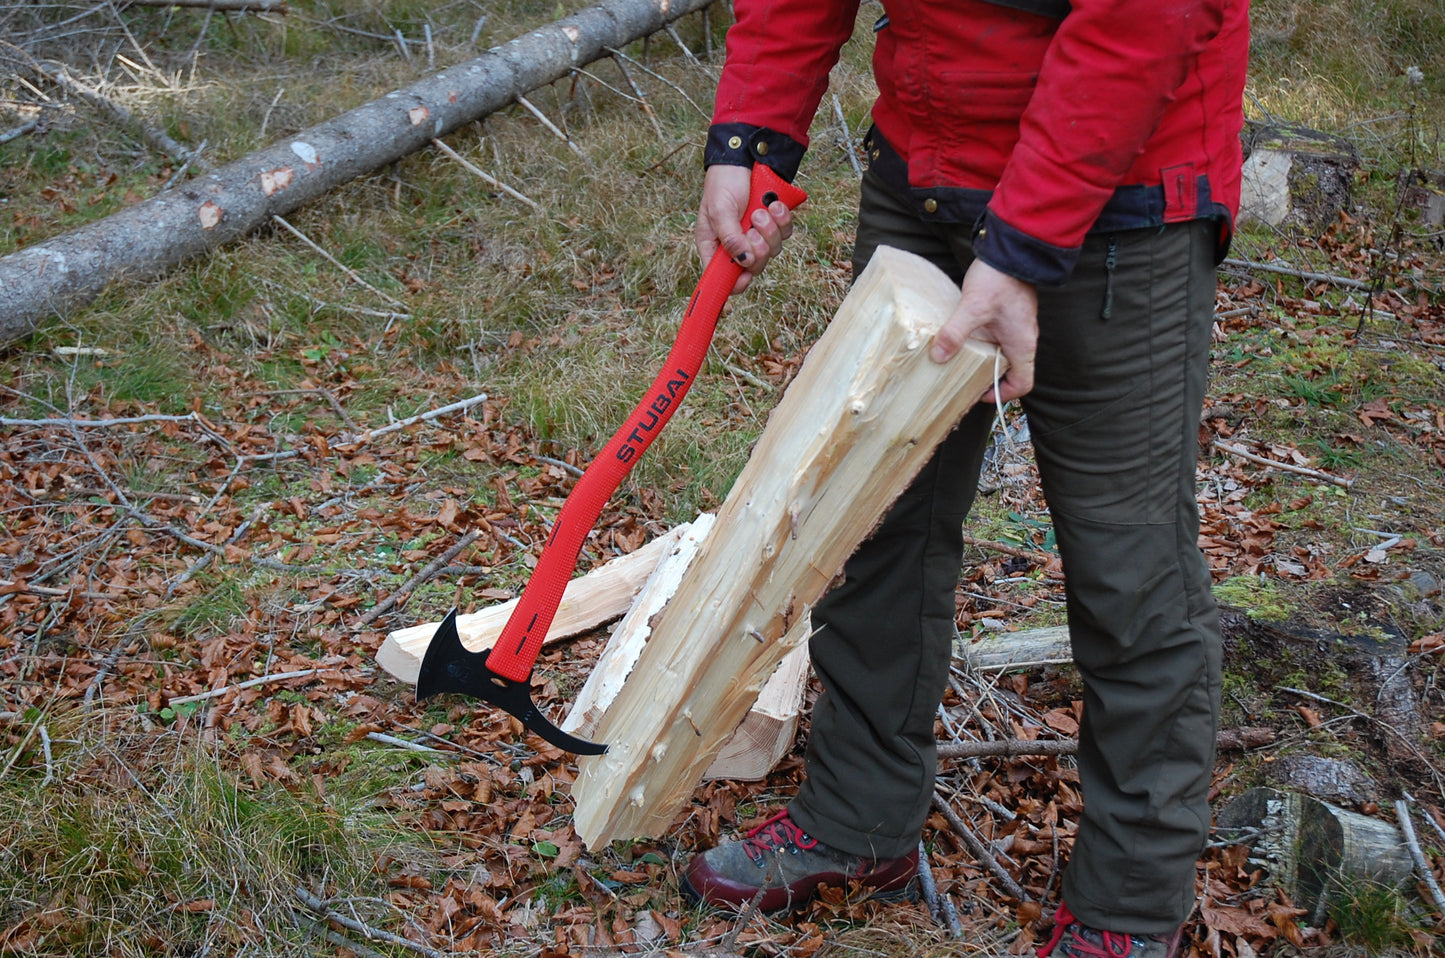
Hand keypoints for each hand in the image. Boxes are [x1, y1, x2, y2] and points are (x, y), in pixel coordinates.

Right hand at [695, 164, 793, 295]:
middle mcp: (737, 245)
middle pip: (754, 267)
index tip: (745, 277)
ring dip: (770, 229)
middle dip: (759, 248)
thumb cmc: (723, 184)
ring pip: (773, 250)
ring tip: (761, 210)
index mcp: (716, 247)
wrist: (745, 158)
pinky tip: (774, 205)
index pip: (723, 278)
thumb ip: (730, 238)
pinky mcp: (774, 225)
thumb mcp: (719, 210)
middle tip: (753, 228)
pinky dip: (783, 219)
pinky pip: (786, 233)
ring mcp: (757, 236)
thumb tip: (743, 261)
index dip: (735, 284)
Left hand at [929, 258, 1037, 402]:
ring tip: (958, 360)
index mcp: (1021, 345)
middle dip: (987, 379)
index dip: (1002, 394)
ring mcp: (1016, 327)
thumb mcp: (973, 308)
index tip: (979, 391)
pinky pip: (997, 339)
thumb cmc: (999, 280)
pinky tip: (962, 337)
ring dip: (983, 361)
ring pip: (1002, 355)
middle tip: (962, 379)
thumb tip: (939, 356)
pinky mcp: (1008, 316)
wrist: (1011, 251)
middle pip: (1010, 372)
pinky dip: (982, 344)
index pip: (1023, 383)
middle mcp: (1022, 339)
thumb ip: (955, 333)